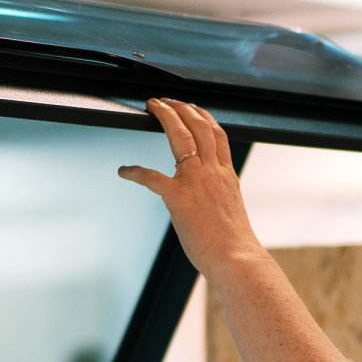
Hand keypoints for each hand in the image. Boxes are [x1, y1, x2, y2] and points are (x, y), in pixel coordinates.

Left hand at [118, 98, 262, 284]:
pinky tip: (124, 170)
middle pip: (199, 126)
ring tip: (153, 107)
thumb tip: (205, 203)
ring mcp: (197, 182)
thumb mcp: (231, 212)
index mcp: (227, 176)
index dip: (203, 117)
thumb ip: (217, 198)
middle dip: (181, 107)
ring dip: (166, 117)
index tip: (192, 109)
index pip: (217, 135)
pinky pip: (151, 177)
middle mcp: (213, 173)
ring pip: (182, 136)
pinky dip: (135, 171)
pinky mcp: (179, 198)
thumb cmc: (234, 245)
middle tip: (165, 101)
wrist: (237, 260)